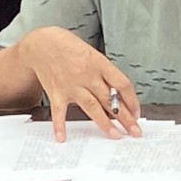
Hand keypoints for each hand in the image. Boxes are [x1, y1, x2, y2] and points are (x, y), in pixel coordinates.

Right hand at [14, 26, 139, 141]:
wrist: (43, 43)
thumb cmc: (70, 48)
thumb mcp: (94, 55)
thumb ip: (105, 74)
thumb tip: (118, 95)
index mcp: (100, 64)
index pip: (123, 84)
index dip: (132, 101)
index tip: (137, 113)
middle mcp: (88, 75)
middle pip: (110, 100)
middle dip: (125, 118)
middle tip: (134, 131)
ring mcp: (72, 85)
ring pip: (92, 107)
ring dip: (105, 123)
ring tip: (115, 135)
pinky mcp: (56, 92)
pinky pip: (59, 112)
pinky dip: (60, 125)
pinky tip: (62, 137)